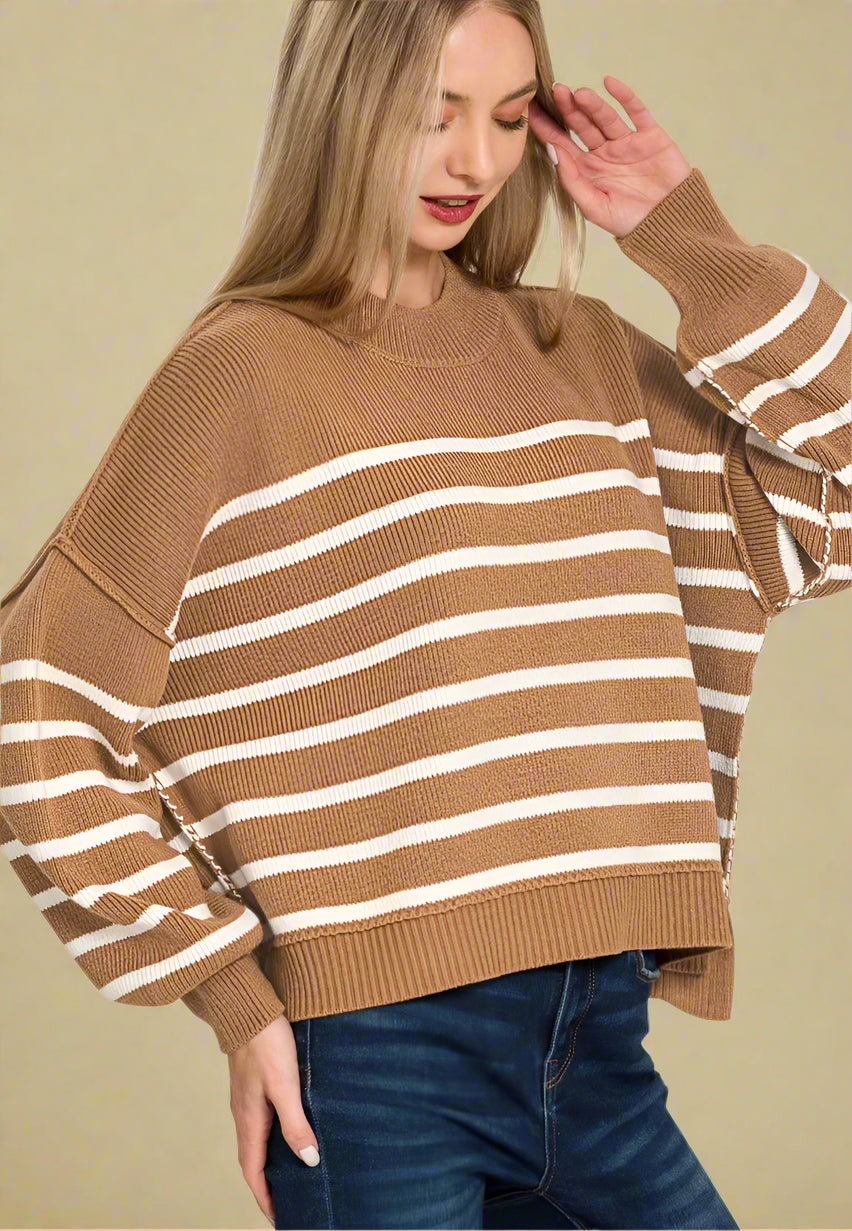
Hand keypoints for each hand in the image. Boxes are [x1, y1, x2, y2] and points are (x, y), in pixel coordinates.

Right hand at [227, 1014, 319, 1225]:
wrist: (249, 1009)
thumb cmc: (267, 1044)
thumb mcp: (285, 1087)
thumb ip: (295, 1125)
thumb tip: (308, 1162)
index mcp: (249, 1121)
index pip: (253, 1172)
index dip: (265, 1197)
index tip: (279, 1218)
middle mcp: (243, 1114)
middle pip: (253, 1161)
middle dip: (267, 1186)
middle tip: (288, 1202)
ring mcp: (246, 1099)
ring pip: (257, 1141)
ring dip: (270, 1162)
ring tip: (291, 1174)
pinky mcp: (253, 1085)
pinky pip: (260, 1122)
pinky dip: (272, 1138)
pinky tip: (288, 1131)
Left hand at [527, 76, 691, 238]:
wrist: (670, 223)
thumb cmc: (629, 222)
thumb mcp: (595, 207)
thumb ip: (573, 181)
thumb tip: (554, 152)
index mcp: (587, 170)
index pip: (562, 144)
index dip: (546, 128)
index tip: (530, 110)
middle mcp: (604, 153)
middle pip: (582, 125)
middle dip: (569, 109)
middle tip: (557, 91)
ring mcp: (626, 142)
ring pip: (605, 117)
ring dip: (592, 104)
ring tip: (579, 93)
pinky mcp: (650, 135)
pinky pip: (636, 111)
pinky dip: (624, 96)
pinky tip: (609, 83)